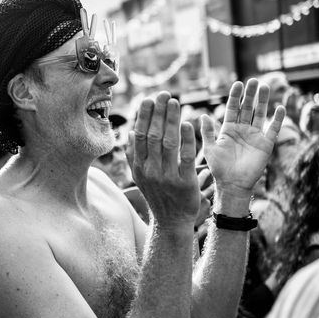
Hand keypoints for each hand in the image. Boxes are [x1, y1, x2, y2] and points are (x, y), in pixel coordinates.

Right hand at [127, 92, 199, 227]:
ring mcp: (167, 177)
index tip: (150, 99)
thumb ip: (134, 156)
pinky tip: (188, 124)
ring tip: (176, 103)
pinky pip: (186, 158)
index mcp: (140, 167)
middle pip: (153, 136)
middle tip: (165, 95)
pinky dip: (186, 140)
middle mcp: (151, 171)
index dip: (144, 116)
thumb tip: (129, 132)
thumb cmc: (158, 196)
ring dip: (171, 120)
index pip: (140, 136)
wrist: (171, 222)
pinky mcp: (185, 184)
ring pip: (168, 143)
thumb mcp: (140, 177)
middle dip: (159, 113)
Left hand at [201, 79, 285, 194]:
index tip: (238, 83)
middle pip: (248, 108)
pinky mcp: (265, 145)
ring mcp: (255, 136)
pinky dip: (277, 119)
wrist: (232, 184)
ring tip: (265, 86)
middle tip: (254, 80)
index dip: (236, 96)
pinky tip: (280, 108)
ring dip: (263, 101)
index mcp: (228, 129)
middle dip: (250, 94)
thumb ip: (207, 132)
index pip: (233, 108)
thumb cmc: (219, 168)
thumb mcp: (209, 148)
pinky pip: (273, 130)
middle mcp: (242, 130)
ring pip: (260, 114)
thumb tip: (201, 115)